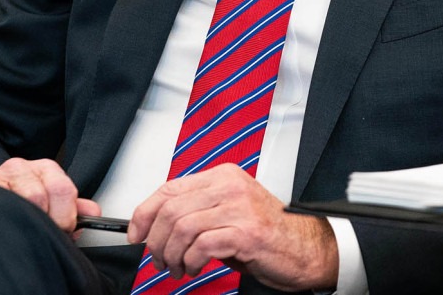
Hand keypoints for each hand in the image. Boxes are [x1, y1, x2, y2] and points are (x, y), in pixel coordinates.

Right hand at [0, 157, 100, 234]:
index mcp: (45, 168)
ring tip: (22, 229)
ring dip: (23, 221)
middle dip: (45, 221)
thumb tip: (93, 213)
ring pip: (17, 202)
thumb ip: (74, 207)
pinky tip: (3, 223)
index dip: (66, 216)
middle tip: (42, 234)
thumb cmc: (23, 199)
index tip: (63, 230)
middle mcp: (20, 167)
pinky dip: (0, 219)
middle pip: (40, 196)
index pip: (63, 189)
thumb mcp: (51, 201)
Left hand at [129, 163, 337, 290]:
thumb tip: (155, 224)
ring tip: (178, 268)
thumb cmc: (267, 232)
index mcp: (223, 176)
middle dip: (157, 242)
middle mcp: (230, 186)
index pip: (169, 188)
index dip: (144, 213)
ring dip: (172, 256)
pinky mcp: (247, 232)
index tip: (136, 234)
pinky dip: (191, 262)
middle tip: (160, 260)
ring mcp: (239, 208)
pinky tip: (195, 268)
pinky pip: (201, 246)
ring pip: (182, 228)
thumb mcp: (228, 212)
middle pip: (171, 210)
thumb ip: (198, 210)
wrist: (306, 248)